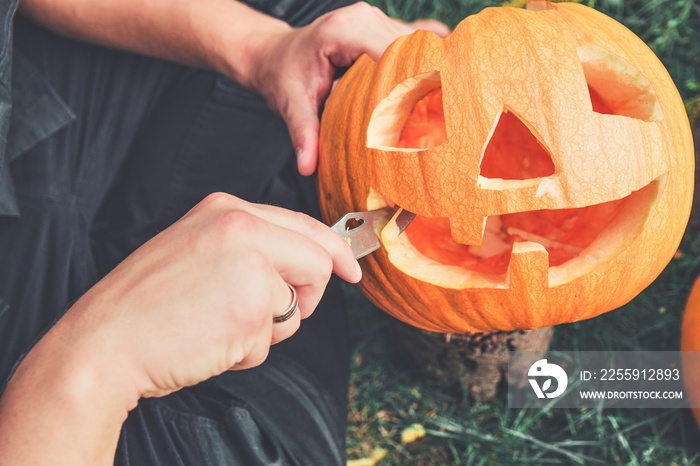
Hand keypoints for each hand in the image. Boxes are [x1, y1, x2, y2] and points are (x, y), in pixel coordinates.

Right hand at [0, 192, 360, 462]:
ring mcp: (249, 264)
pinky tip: (210, 341)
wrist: (103, 341)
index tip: (351, 270)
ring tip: (217, 325)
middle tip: (275, 314)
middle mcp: (241, 226)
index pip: (302, 224)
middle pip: (316, 260)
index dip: (334, 251)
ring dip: (266, 329)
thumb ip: (250, 247)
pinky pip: (273, 339)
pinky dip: (247, 351)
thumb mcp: (197, 249)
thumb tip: (306, 264)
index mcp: (226, 208)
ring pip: (297, 306)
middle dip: (306, 296)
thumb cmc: (147, 304)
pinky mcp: (252, 307)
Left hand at [247, 2, 449, 175]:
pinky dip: (427, 61)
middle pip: (410, 48)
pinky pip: (415, 40)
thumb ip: (302, 133)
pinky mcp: (382, 27)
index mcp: (343, 31)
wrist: (275, 54)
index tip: (428, 114)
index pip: (390, 54)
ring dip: (429, 73)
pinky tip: (442, 83)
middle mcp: (364, 18)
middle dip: (427, 81)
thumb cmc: (282, 76)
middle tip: (444, 118)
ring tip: (446, 107)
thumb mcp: (290, 104)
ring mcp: (375, 19)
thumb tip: (307, 167)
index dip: (412, 82)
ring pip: (417, 44)